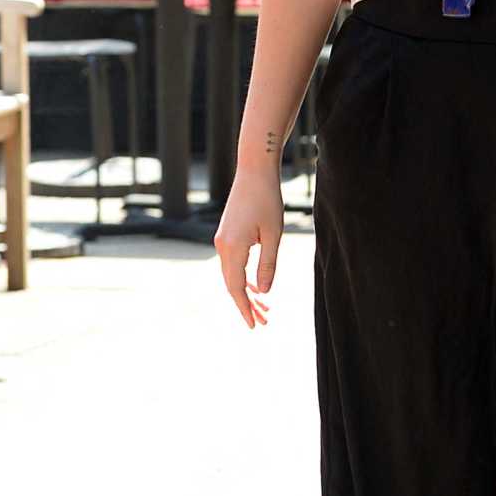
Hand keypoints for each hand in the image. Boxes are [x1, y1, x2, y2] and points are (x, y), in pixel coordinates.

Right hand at [214, 168, 283, 328]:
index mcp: (233, 248)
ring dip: (247, 292)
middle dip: (247, 305)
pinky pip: (233, 263)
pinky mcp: (226, 234)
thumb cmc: (267, 199)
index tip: (255, 325)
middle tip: (264, 321)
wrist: (254, 170)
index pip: (237, 287)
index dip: (245, 308)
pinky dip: (244, 277)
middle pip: (232, 284)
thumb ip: (268, 264)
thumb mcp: (273, 235)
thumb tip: (265, 292)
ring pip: (232, 275)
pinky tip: (259, 287)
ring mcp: (222, 240)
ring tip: (265, 308)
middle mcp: (222, 246)